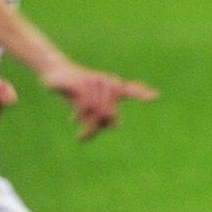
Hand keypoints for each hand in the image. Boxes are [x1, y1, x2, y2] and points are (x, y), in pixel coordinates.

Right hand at [40, 59, 155, 140]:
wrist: (55, 72)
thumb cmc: (76, 90)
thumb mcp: (89, 104)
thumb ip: (103, 114)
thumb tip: (116, 125)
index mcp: (113, 86)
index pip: (130, 90)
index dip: (142, 93)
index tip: (155, 97)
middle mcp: (107, 81)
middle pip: (109, 113)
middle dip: (97, 128)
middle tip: (84, 138)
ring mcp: (95, 81)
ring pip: (97, 111)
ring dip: (88, 128)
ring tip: (81, 137)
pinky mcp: (80, 83)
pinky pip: (85, 105)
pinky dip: (78, 116)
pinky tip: (74, 121)